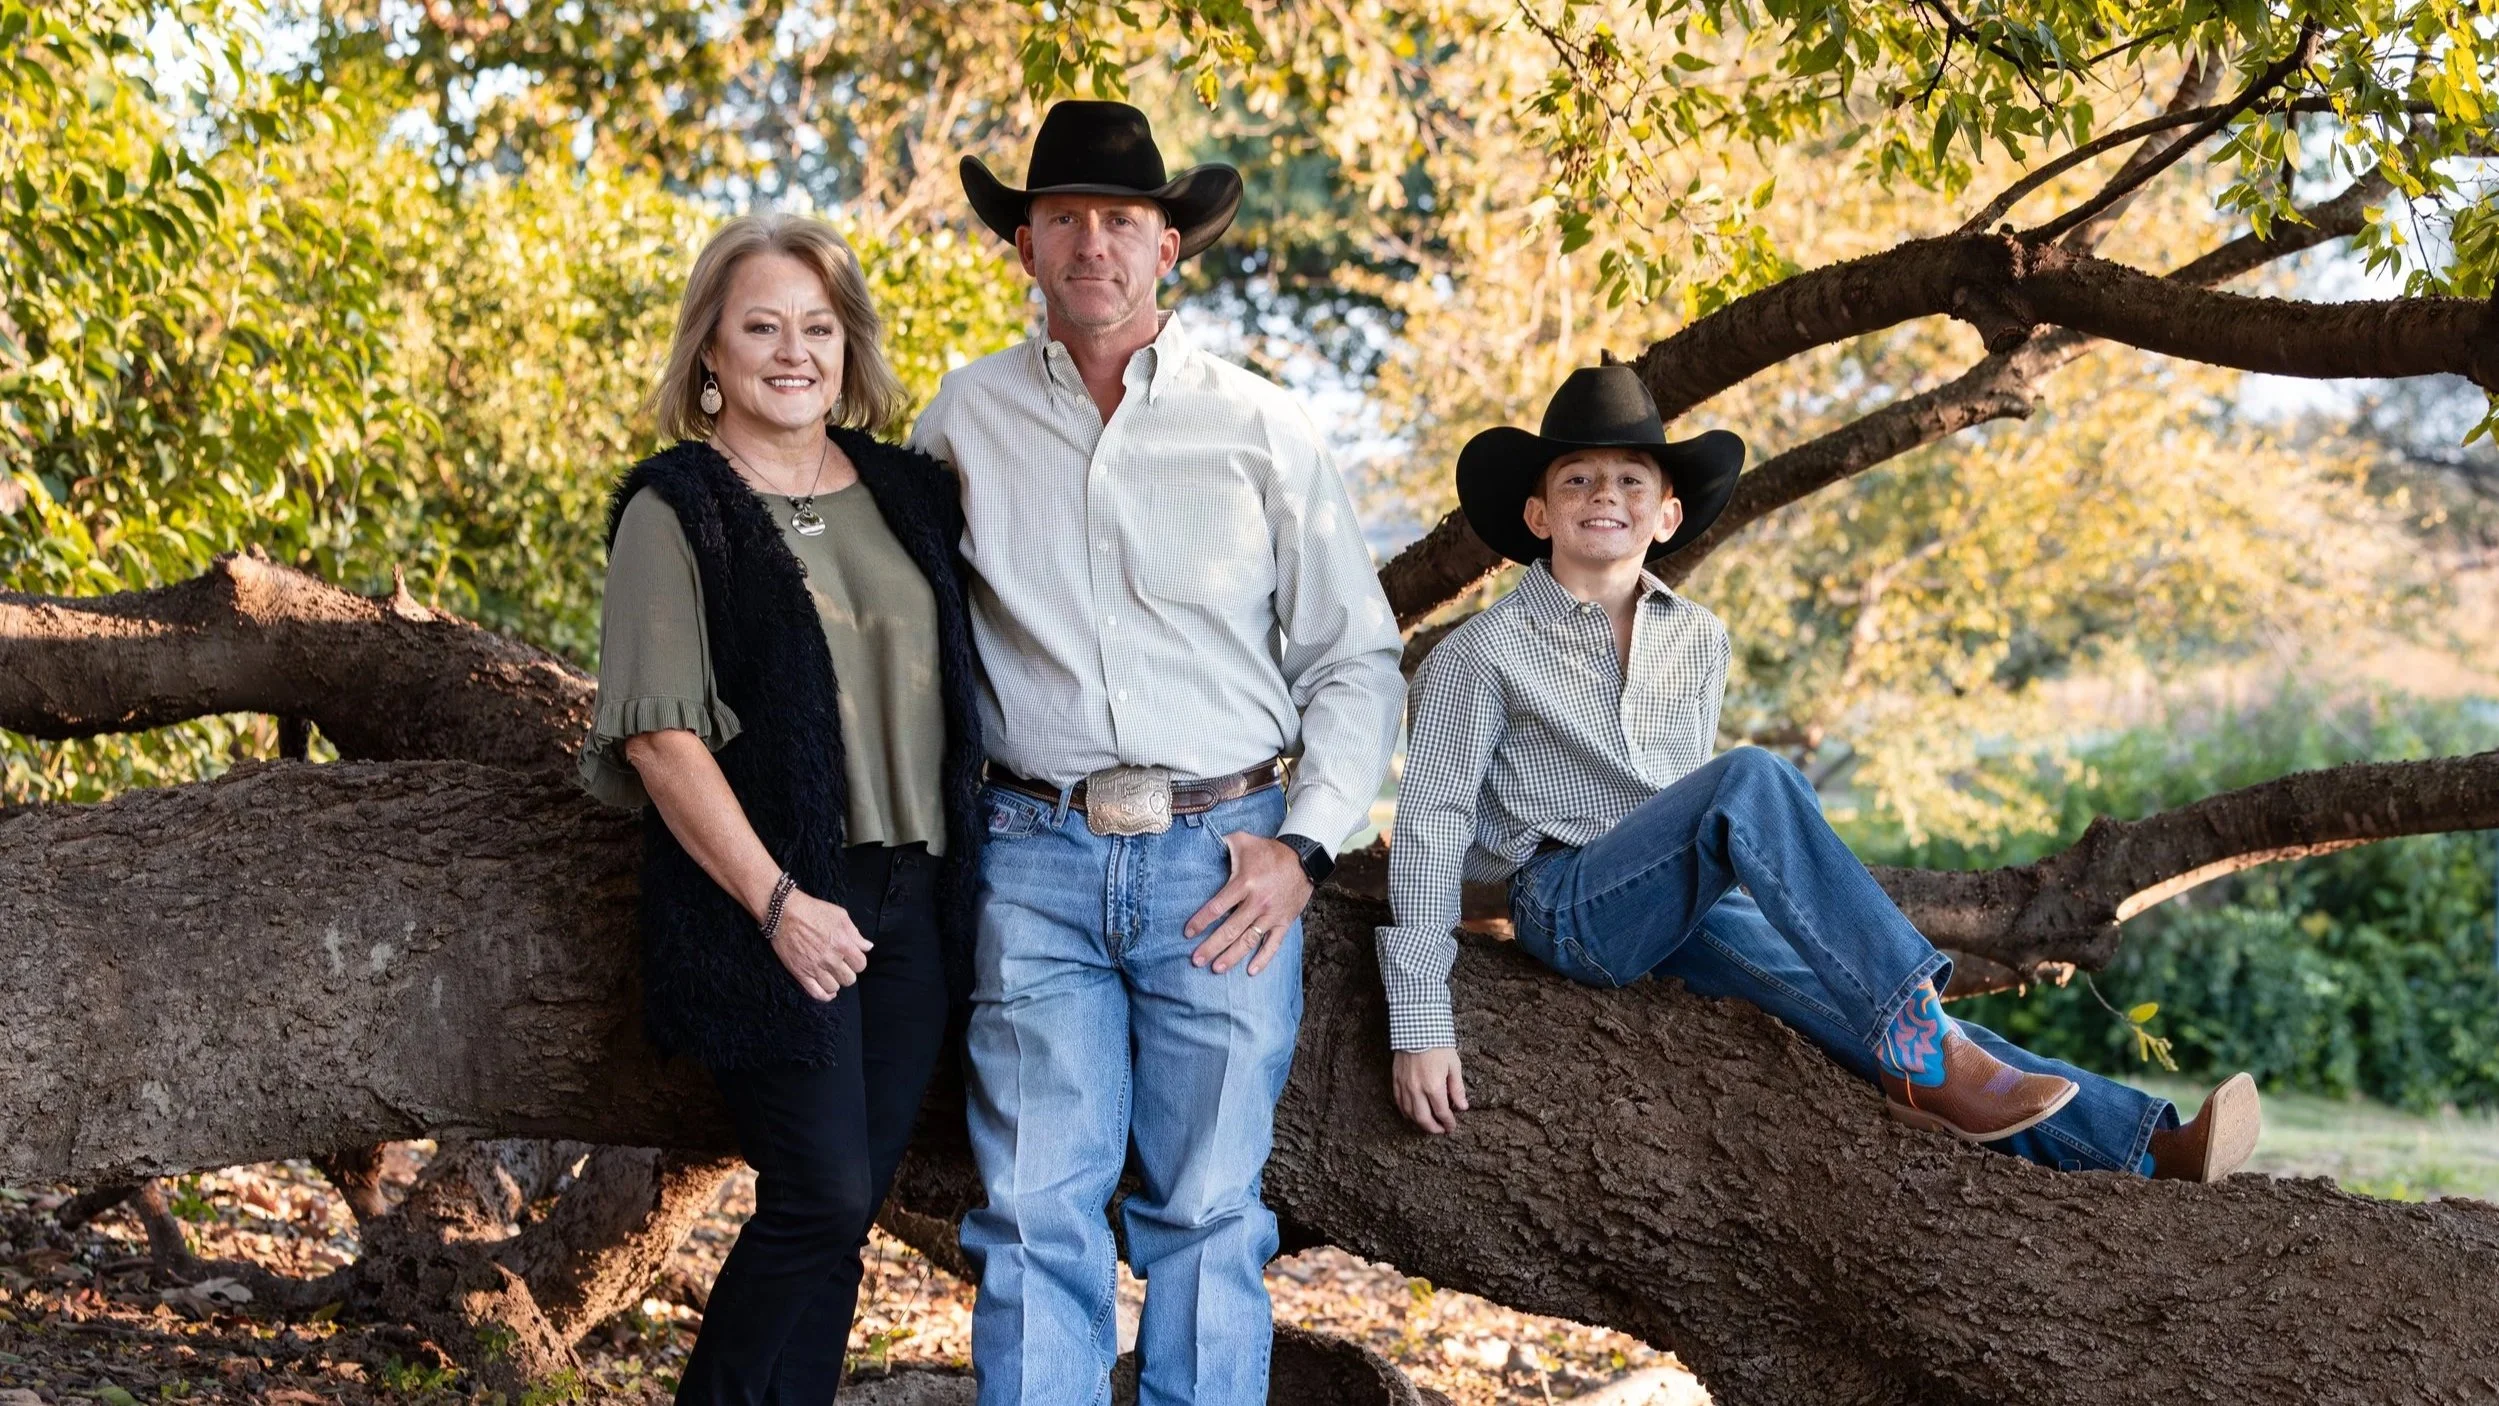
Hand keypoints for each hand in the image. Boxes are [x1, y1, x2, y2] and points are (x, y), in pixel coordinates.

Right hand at [767, 890, 872, 1000]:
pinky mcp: (801, 973)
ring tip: (832, 973)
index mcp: (843, 944)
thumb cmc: (813, 911)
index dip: (858, 961)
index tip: (852, 957)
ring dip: (836, 982)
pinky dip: (825, 996)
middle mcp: (830, 959)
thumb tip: (868, 947)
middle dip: (848, 972)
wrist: (784, 913)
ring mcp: (815, 968)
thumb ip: (856, 934)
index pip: (861, 965)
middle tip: (841, 965)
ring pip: (834, 987)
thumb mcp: (840, 916)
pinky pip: (816, 993)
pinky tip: (828, 991)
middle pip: (849, 979)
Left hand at [1185, 831, 1313, 975]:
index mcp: (1245, 883)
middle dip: (1211, 947)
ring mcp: (1272, 914)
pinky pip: (1273, 944)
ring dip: (1231, 956)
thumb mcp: (1243, 841)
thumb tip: (1201, 843)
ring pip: (1249, 940)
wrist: (1304, 858)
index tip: (1188, 933)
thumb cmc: (1269, 851)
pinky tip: (1250, 971)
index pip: (1217, 907)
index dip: (1201, 921)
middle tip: (1196, 960)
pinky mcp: (1284, 922)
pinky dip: (1263, 959)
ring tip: (1216, 968)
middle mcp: (1257, 902)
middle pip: (1230, 930)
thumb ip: (1221, 844)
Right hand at [1392, 1048, 1468, 1133]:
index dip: (1448, 1123)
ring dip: (1419, 1122)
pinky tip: (1412, 1114)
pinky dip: (1405, 1112)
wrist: (1417, 1029)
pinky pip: (1399, 1102)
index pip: (1442, 1113)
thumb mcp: (1454, 1065)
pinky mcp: (1396, 1080)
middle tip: (1440, 1130)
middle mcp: (1417, 1090)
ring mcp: (1405, 1086)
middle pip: (1424, 1119)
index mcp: (1434, 1087)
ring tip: (1428, 1124)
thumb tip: (1462, 1106)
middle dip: (1433, 1128)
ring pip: (1409, 1114)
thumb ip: (1457, 1088)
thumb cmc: (1438, 1046)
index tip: (1451, 1127)